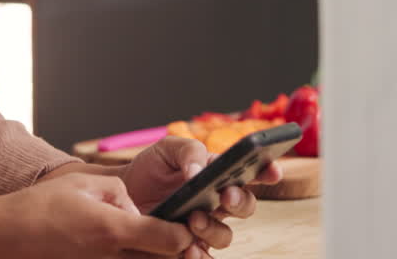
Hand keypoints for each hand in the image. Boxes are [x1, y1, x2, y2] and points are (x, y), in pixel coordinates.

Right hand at [0, 171, 197, 257]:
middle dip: (179, 249)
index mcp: (113, 229)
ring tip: (154, 239)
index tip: (188, 221)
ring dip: (155, 254)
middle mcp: (111, 258)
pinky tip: (128, 245)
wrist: (6, 236)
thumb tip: (134, 208)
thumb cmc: (41, 205)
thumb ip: (118, 191)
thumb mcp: (83, 182)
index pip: (170, 240)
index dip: (185, 232)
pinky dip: (131, 257)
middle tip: (179, 234)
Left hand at [119, 136, 284, 258]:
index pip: (252, 173)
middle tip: (226, 195)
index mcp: (221, 174)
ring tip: (194, 219)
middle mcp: (219, 203)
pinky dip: (199, 256)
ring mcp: (206, 226)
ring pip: (224, 236)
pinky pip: (203, 257)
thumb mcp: (168, 149)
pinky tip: (188, 249)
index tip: (273, 171)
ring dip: (213, 229)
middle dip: (240, 201)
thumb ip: (189, 151)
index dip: (268, 172)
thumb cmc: (151, 168)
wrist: (124, 192)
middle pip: (245, 207)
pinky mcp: (189, 246)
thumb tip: (200, 172)